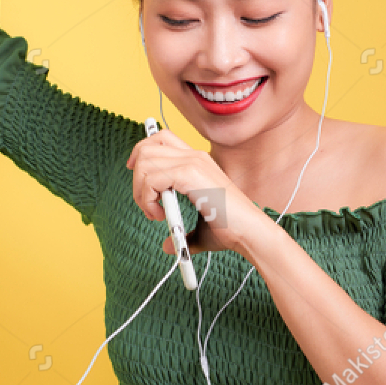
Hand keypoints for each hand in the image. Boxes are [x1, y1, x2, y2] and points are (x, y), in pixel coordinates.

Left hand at [126, 128, 265, 258]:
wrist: (250, 232)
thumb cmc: (229, 230)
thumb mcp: (199, 226)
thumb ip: (180, 232)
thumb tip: (167, 245)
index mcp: (197, 160)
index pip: (160, 138)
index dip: (142, 153)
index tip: (136, 175)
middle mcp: (194, 155)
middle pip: (147, 147)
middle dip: (137, 177)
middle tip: (147, 205)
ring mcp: (193, 162)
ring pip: (145, 161)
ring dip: (140, 191)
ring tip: (155, 214)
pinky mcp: (190, 174)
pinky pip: (151, 177)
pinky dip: (147, 198)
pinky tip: (159, 215)